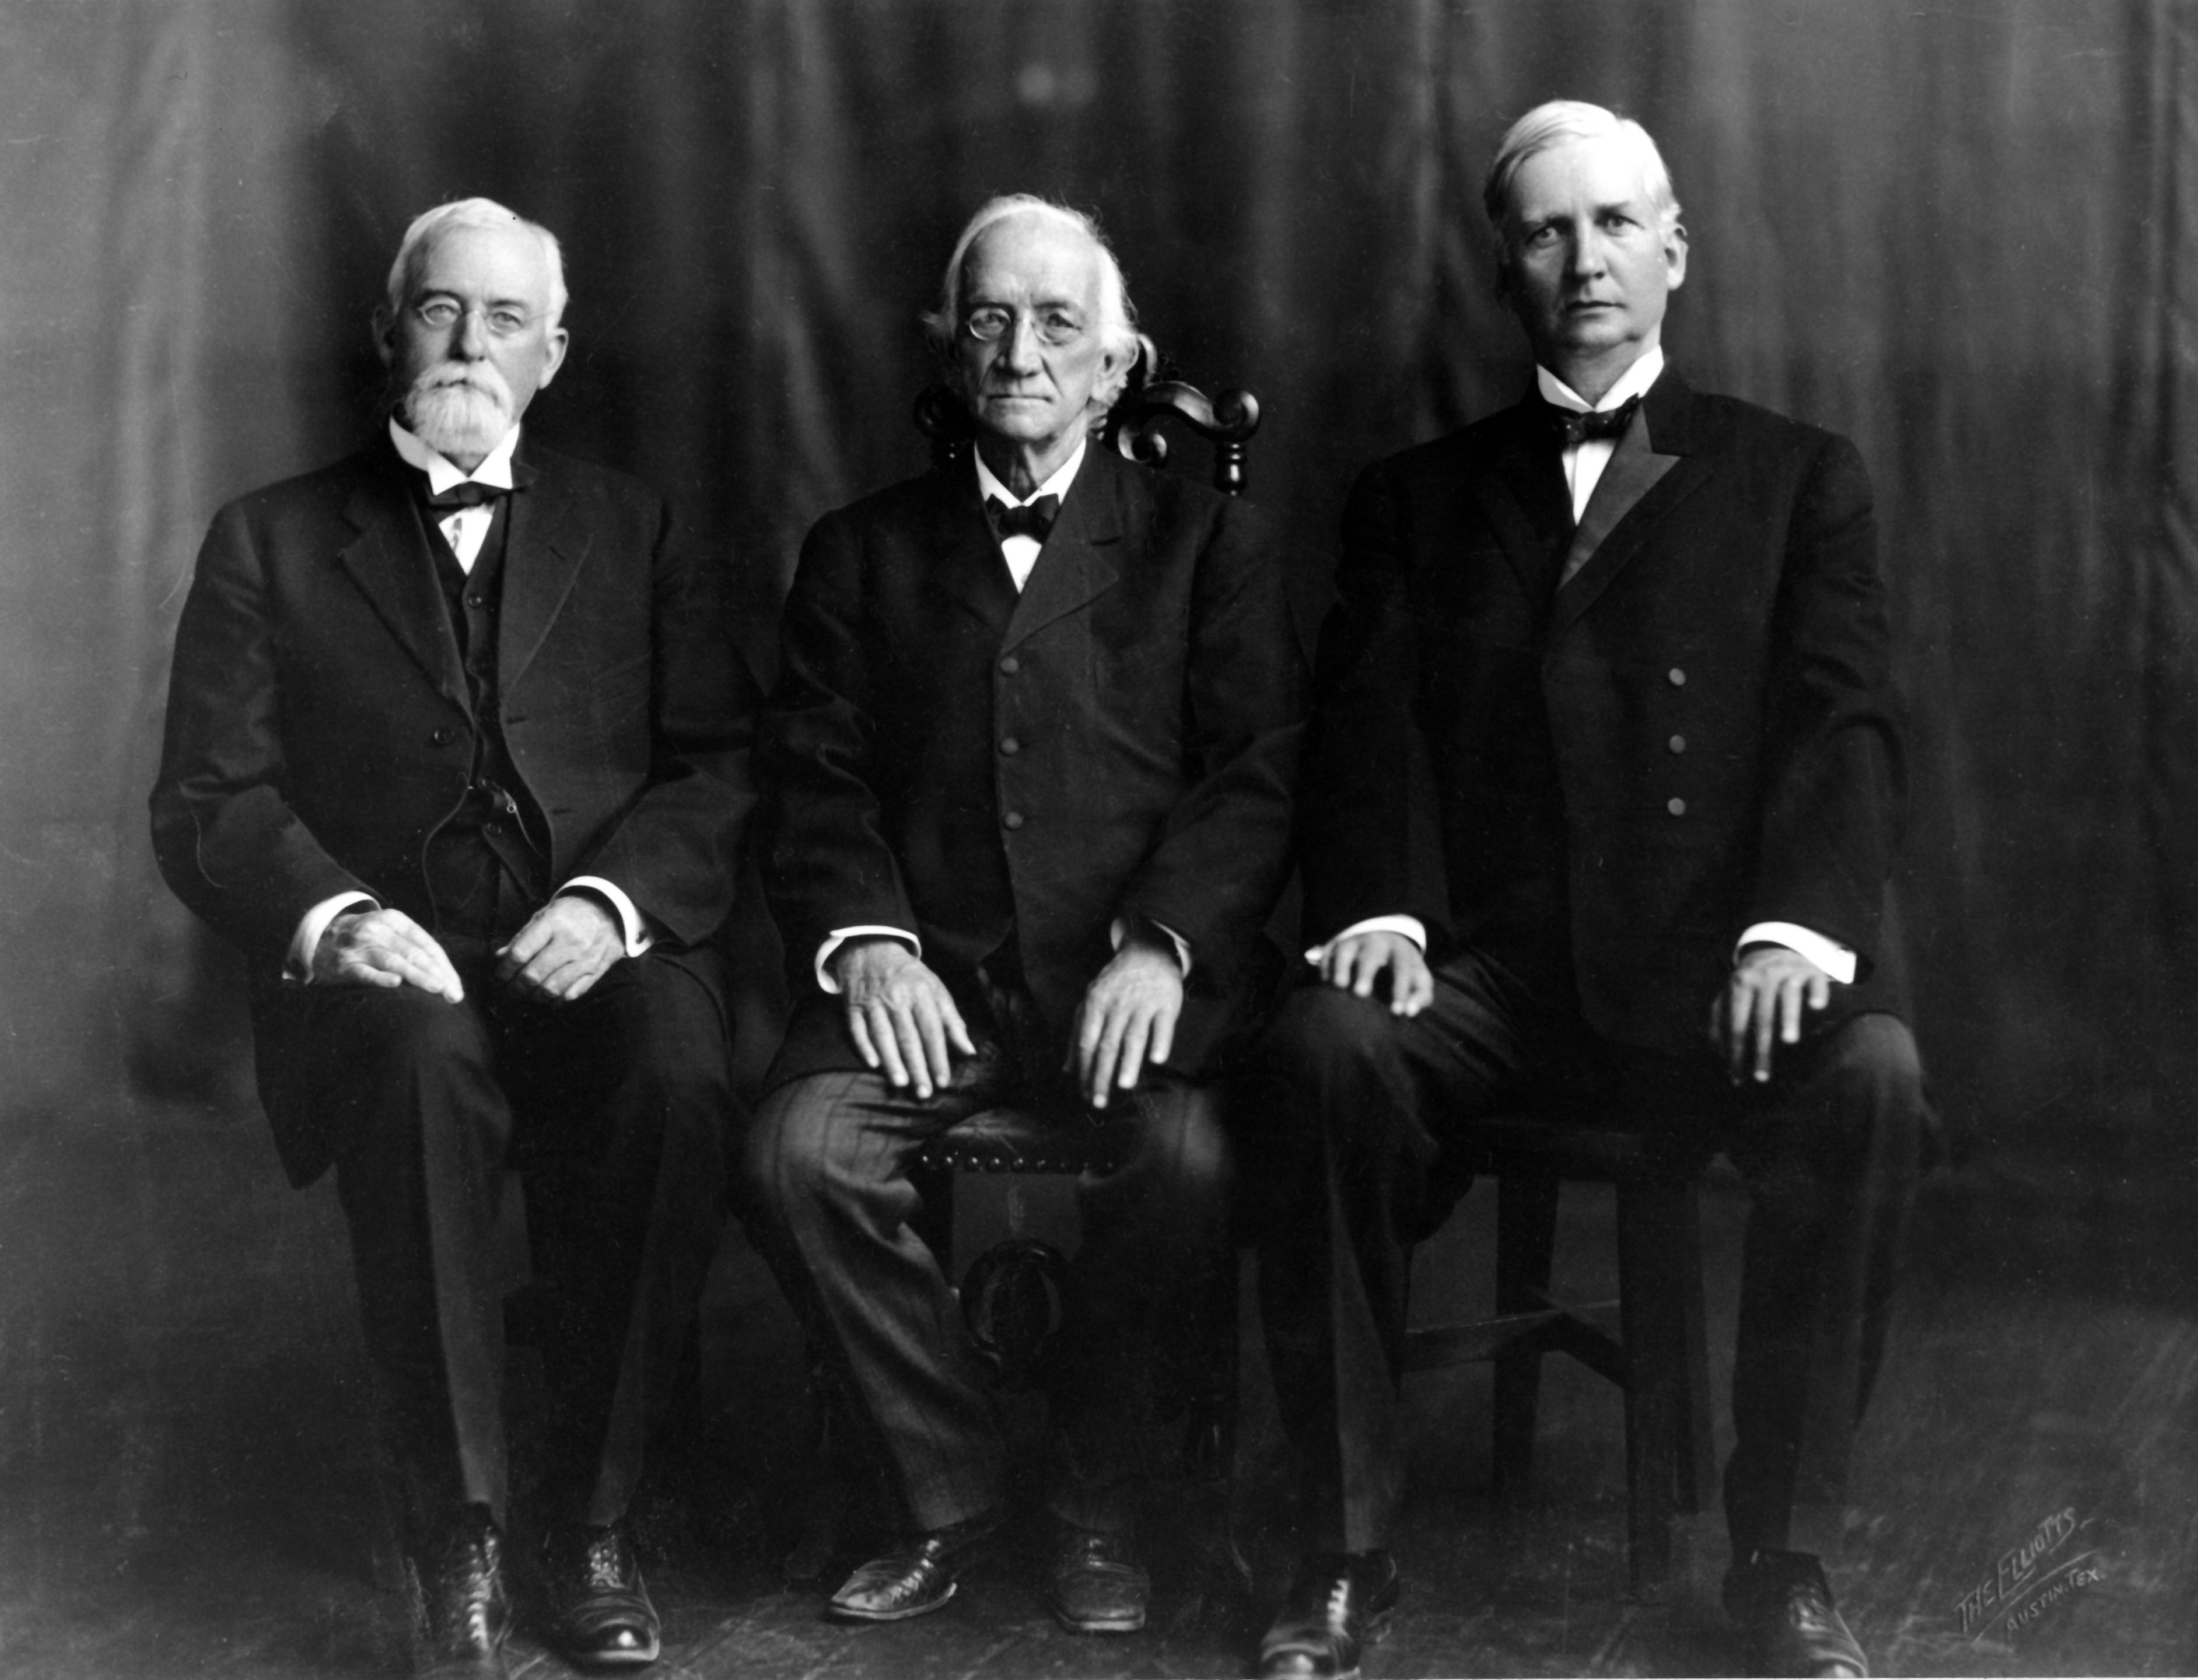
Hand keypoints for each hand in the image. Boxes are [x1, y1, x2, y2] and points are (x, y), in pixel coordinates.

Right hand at [313, 907, 464, 1001]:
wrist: (318, 935)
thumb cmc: (364, 937)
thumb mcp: (387, 930)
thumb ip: (412, 945)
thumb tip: (444, 973)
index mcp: (394, 920)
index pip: (427, 944)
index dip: (444, 966)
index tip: (456, 986)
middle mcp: (378, 930)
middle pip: (414, 953)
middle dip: (438, 974)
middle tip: (453, 995)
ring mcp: (360, 947)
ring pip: (394, 961)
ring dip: (417, 975)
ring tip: (436, 988)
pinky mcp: (345, 964)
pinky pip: (364, 972)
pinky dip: (380, 977)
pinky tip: (396, 983)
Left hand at [495, 894, 625, 1002]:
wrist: (610, 909)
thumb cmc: (570, 913)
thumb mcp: (544, 915)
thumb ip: (522, 937)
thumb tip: (500, 957)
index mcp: (553, 924)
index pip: (520, 953)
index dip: (505, 970)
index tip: (499, 977)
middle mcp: (570, 942)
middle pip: (534, 975)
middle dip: (515, 989)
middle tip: (508, 993)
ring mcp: (585, 958)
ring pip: (552, 989)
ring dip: (535, 997)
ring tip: (527, 996)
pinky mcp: (597, 970)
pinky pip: (574, 993)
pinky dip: (558, 1001)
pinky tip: (549, 1000)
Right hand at [835, 938, 975, 1099]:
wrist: (872, 948)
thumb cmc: (910, 975)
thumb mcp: (936, 989)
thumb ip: (952, 1021)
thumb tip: (969, 1051)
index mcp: (921, 993)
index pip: (932, 1030)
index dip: (938, 1057)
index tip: (943, 1081)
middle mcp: (897, 998)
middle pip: (909, 1037)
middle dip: (917, 1067)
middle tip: (924, 1092)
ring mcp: (873, 1002)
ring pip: (883, 1035)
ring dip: (892, 1060)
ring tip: (901, 1083)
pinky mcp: (853, 1006)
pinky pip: (858, 1029)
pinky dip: (865, 1047)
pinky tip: (873, 1064)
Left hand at [1067, 933, 1184, 1107]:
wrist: (1147, 952)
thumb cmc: (1115, 984)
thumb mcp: (1090, 1002)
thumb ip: (1077, 1034)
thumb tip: (1066, 1069)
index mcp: (1095, 1004)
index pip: (1086, 1042)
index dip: (1084, 1069)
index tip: (1084, 1094)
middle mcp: (1117, 1005)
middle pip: (1107, 1043)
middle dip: (1101, 1074)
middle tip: (1099, 1101)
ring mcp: (1142, 1003)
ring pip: (1134, 1035)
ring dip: (1129, 1061)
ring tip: (1124, 1085)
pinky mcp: (1166, 1003)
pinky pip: (1163, 1024)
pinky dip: (1160, 1041)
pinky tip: (1157, 1059)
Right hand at [1316, 930, 1432, 1015]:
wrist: (1387, 938)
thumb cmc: (1404, 968)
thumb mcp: (1419, 979)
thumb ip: (1420, 997)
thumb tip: (1409, 1012)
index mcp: (1400, 951)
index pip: (1402, 968)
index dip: (1400, 989)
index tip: (1396, 1011)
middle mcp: (1376, 943)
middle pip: (1371, 955)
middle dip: (1366, 973)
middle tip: (1361, 993)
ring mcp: (1354, 942)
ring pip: (1346, 950)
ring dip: (1341, 967)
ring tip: (1339, 986)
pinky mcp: (1337, 945)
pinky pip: (1328, 954)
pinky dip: (1326, 967)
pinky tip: (1327, 982)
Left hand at [1711, 944, 1833, 1083]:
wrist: (1778, 947)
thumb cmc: (1753, 982)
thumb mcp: (1731, 994)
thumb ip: (1719, 1019)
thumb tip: (1717, 1052)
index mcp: (1740, 985)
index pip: (1736, 1024)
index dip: (1735, 1052)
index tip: (1737, 1078)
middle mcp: (1763, 977)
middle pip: (1761, 1018)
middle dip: (1761, 1049)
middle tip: (1762, 1078)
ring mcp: (1788, 972)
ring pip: (1787, 997)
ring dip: (1788, 1019)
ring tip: (1788, 1042)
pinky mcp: (1812, 970)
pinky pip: (1815, 982)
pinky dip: (1816, 993)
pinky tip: (1816, 1006)